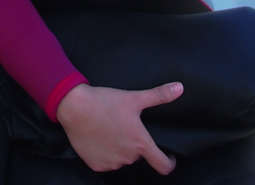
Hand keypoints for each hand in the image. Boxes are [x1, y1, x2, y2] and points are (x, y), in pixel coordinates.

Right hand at [56, 81, 182, 174]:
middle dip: (135, 144)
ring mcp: (111, 163)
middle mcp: (128, 157)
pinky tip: (99, 138)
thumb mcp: (134, 98)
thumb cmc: (104, 101)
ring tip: (110, 130)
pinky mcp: (96, 164)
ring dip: (120, 149)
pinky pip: (106, 162)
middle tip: (124, 127)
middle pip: (138, 156)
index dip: (169, 163)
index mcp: (140, 143)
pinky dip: (105, 154)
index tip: (168, 157)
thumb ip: (159, 95)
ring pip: (122, 158)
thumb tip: (180, 88)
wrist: (74, 107)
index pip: (163, 165)